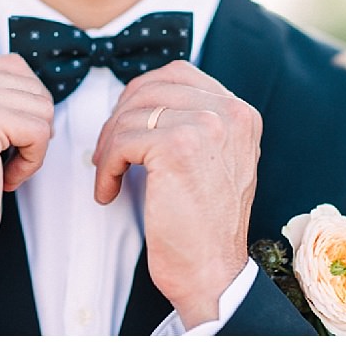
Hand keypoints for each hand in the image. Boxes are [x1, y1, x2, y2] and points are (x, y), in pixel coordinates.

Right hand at [0, 54, 53, 312]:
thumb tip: (33, 84)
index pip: (15, 68)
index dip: (25, 108)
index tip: (3, 142)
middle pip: (33, 87)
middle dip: (32, 128)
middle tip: (5, 160)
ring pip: (41, 108)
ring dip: (33, 146)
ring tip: (2, 169)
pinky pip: (39, 131)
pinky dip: (33, 161)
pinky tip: (6, 179)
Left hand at [93, 60, 261, 329]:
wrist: (212, 271)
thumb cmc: (205, 224)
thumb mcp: (214, 160)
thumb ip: (193, 123)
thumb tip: (139, 101)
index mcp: (239, 112)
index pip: (177, 74)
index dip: (141, 97)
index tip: (126, 128)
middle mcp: (229, 112)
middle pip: (150, 87)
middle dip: (119, 118)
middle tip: (108, 153)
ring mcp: (206, 126)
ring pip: (131, 113)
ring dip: (108, 145)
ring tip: (108, 175)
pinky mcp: (178, 147)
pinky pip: (121, 140)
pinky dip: (106, 165)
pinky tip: (108, 190)